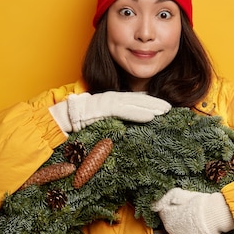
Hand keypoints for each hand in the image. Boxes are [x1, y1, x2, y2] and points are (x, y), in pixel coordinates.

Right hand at [49, 92, 170, 132]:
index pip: (135, 102)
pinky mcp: (103, 108)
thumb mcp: (102, 123)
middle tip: (171, 108)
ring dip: (152, 106)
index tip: (164, 109)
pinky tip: (150, 116)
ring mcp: (108, 102)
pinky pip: (124, 110)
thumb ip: (114, 124)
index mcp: (112, 102)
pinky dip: (138, 112)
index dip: (150, 104)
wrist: (62, 118)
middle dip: (156, 104)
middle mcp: (112, 99)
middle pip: (139, 100)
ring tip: (166, 111)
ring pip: (135, 103)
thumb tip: (127, 134)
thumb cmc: (80, 124)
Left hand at [151, 188, 233, 233]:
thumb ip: (165, 198)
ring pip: (178, 230)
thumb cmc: (196, 202)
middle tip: (188, 210)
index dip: (172, 206)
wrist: (212, 216)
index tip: (180, 203)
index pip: (164, 211)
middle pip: (170, 221)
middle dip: (176, 216)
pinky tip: (196, 227)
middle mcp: (169, 230)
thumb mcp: (177, 193)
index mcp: (166, 217)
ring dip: (182, 225)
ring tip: (193, 218)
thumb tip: (155, 204)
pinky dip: (189, 233)